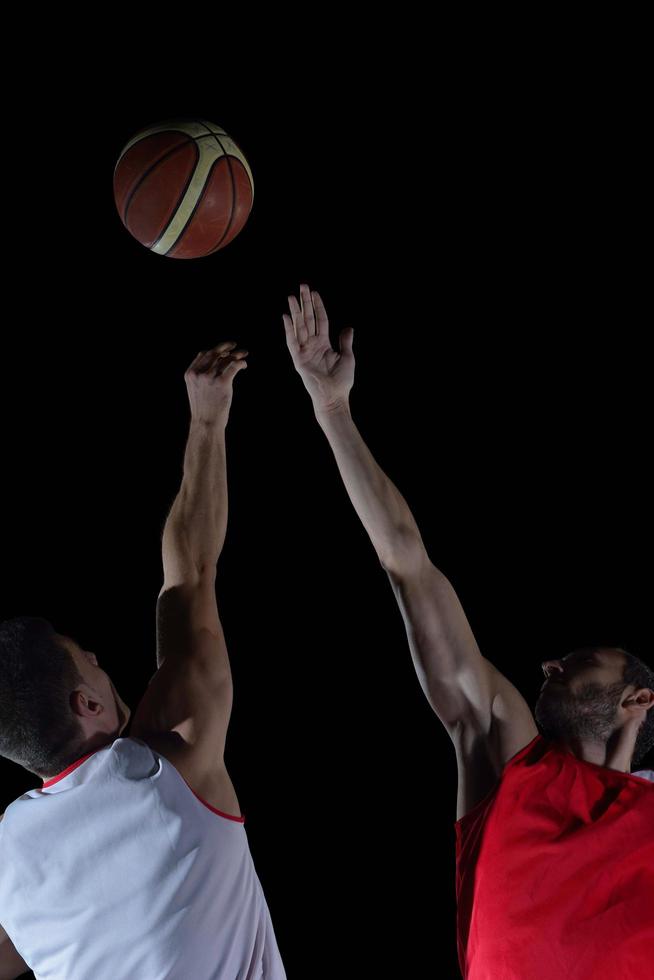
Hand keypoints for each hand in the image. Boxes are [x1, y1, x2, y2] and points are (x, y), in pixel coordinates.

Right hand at [184, 341, 247, 424]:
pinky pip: (234, 366)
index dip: (215, 351)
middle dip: (226, 347)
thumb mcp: (196, 390)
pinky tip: (244, 365)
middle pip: (214, 353)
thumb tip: (217, 364)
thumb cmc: (204, 409)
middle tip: (235, 345)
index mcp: (190, 374)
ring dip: (236, 355)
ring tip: (244, 354)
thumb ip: (201, 376)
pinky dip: (241, 363)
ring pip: (226, 359)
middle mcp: (198, 373)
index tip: (224, 351)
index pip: (203, 354)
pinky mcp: (222, 382)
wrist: (206, 423)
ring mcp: (210, 377)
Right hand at [283, 284, 353, 412]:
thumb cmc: (341, 381)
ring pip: (299, 326)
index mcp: (323, 343)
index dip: (318, 306)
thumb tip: (348, 327)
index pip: (320, 320)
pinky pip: (292, 342)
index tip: (314, 292)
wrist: (334, 397)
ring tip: (292, 296)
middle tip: (302, 286)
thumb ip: (345, 341)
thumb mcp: (347, 357)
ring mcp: (304, 351)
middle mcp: (312, 345)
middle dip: (305, 302)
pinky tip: (286, 317)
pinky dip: (289, 329)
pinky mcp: (298, 359)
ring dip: (296, 311)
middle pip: (308, 319)